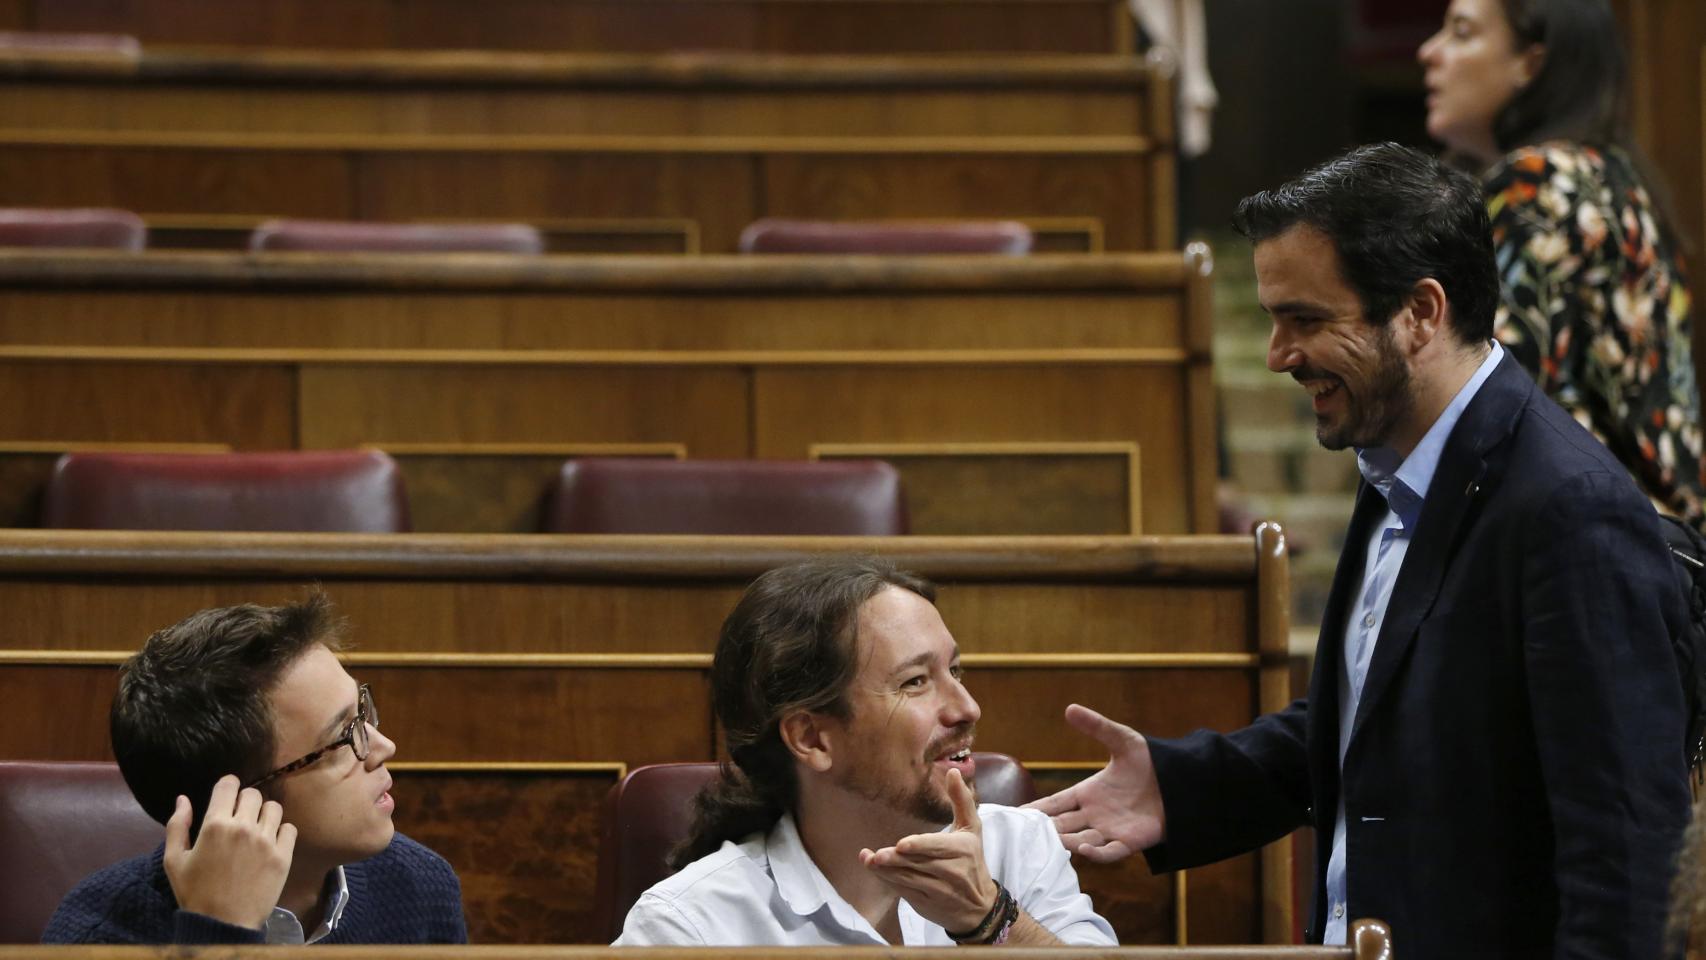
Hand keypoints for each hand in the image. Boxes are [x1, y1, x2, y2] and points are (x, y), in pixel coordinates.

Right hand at [163, 775, 296, 928]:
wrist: (223, 925)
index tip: (228, 794)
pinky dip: (282, 832)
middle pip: (253, 794)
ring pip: (274, 808)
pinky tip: (270, 844)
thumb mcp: (174, 861)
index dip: (228, 786)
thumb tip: (183, 798)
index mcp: (215, 825)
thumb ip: (177, 826)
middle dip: (245, 801)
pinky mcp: (284, 855)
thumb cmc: (195, 893)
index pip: (229, 784)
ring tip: (256, 830)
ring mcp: (267, 841)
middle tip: (240, 817)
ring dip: (264, 815)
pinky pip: (290, 828)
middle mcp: (243, 827)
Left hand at [859, 768, 997, 931]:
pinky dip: (889, 882)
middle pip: (919, 864)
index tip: (901, 844)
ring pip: (909, 879)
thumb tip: (953, 771)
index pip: (938, 847)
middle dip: (896, 860)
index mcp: (963, 849)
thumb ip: (961, 800)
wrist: (980, 907)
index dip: (919, 846)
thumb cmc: (973, 860)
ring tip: (868, 860)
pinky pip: (905, 892)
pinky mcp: (927, 904)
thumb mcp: (972, 829)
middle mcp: (953, 872)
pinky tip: (875, 871)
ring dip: (886, 871)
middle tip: (876, 855)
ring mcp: (939, 891)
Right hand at [1022, 703, 1163, 862]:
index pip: (1054, 803)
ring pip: (1079, 840)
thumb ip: (1096, 726)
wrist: (1181, 782)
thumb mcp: (1122, 739)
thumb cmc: (1151, 761)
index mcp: (1087, 792)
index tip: (1014, 816)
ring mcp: (1110, 829)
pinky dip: (1096, 853)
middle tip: (1022, 835)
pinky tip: (1083, 848)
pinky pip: (1109, 851)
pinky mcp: (1129, 841)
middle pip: (1061, 825)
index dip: (1036, 810)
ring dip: (1065, 843)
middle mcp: (1094, 814)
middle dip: (1043, 831)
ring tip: (1050, 841)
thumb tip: (1070, 708)